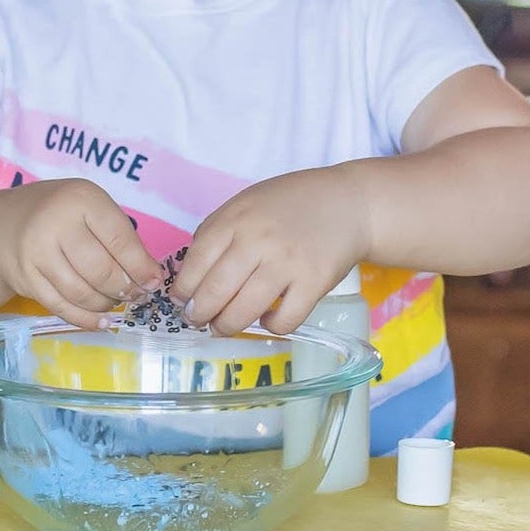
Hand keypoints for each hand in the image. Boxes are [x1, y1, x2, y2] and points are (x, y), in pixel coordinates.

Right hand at [0, 179, 162, 327]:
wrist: (3, 222)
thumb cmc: (59, 214)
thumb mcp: (90, 210)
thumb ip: (120, 238)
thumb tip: (150, 279)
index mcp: (81, 199)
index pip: (120, 240)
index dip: (141, 267)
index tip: (154, 283)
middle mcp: (55, 223)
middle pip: (101, 270)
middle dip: (125, 289)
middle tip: (135, 295)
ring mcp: (36, 252)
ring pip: (82, 292)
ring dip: (106, 304)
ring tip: (115, 302)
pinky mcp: (25, 277)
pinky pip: (61, 306)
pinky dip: (86, 319)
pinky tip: (101, 321)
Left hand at [173, 167, 368, 335]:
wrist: (348, 203)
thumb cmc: (291, 204)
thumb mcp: (246, 204)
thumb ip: (217, 232)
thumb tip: (190, 275)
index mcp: (235, 219)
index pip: (195, 264)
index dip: (183, 290)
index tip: (181, 302)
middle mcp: (258, 241)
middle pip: (214, 292)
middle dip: (198, 315)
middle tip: (197, 321)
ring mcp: (287, 263)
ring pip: (244, 312)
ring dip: (226, 326)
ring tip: (222, 327)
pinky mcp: (314, 283)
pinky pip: (284, 320)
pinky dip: (271, 327)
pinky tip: (268, 319)